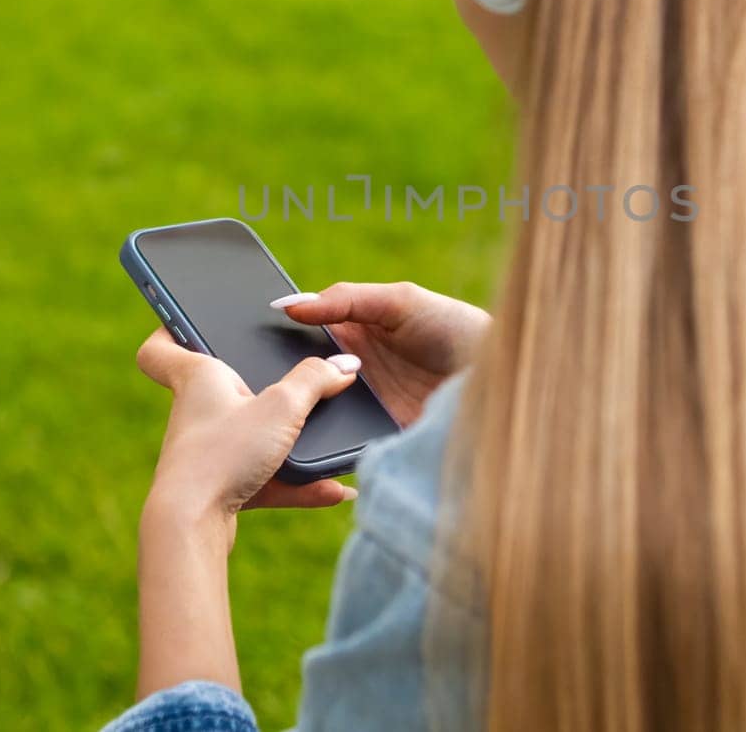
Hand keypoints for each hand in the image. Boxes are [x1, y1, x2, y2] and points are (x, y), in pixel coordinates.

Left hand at [134, 329, 359, 545]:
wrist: (191, 526)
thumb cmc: (223, 454)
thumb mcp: (282, 408)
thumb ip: (316, 380)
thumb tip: (346, 365)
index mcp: (198, 378)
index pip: (161, 346)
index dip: (170, 327)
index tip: (190, 319)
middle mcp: (196, 413)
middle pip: (217, 391)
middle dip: (254, 386)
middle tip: (288, 377)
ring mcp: (206, 454)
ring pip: (249, 440)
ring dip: (288, 443)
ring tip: (329, 443)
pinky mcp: (220, 490)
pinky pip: (265, 479)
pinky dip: (299, 485)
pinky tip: (335, 490)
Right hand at [271, 281, 489, 426]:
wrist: (498, 378)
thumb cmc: (453, 327)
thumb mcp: (399, 301)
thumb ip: (345, 300)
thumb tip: (288, 305)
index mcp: (350, 335)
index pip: (300, 341)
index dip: (275, 343)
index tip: (247, 346)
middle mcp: (350, 373)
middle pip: (302, 381)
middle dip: (280, 384)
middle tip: (255, 385)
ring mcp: (361, 408)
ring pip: (315, 415)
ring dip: (300, 417)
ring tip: (275, 417)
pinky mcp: (376, 439)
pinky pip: (340, 445)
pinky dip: (324, 445)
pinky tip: (307, 441)